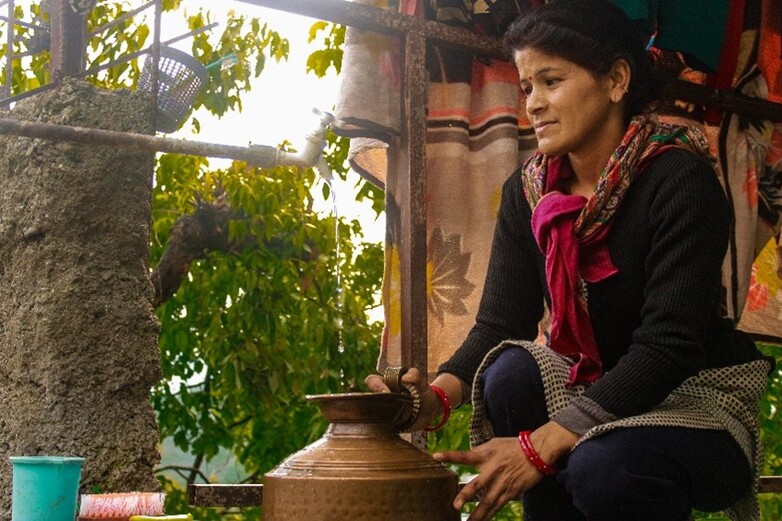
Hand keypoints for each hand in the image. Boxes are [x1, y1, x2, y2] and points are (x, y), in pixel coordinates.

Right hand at [365, 369, 464, 430]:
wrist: (431, 410)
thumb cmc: (424, 392)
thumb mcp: (422, 382)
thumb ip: (415, 375)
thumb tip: (406, 378)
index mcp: (386, 383)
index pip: (372, 381)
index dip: (376, 385)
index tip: (386, 392)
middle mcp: (381, 397)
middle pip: (367, 398)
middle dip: (373, 403)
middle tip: (387, 408)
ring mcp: (383, 411)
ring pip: (371, 413)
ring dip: (377, 416)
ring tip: (391, 419)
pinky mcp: (387, 424)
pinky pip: (379, 426)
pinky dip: (382, 429)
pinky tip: (392, 429)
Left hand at [433, 422, 579, 520]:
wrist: (535, 452)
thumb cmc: (512, 446)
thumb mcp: (493, 444)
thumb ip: (479, 452)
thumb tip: (468, 457)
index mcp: (485, 455)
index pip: (464, 455)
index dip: (450, 455)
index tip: (435, 456)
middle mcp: (492, 470)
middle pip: (477, 485)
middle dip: (466, 496)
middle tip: (456, 506)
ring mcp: (501, 483)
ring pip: (487, 501)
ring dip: (477, 514)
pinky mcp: (510, 492)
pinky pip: (498, 505)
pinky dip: (490, 514)